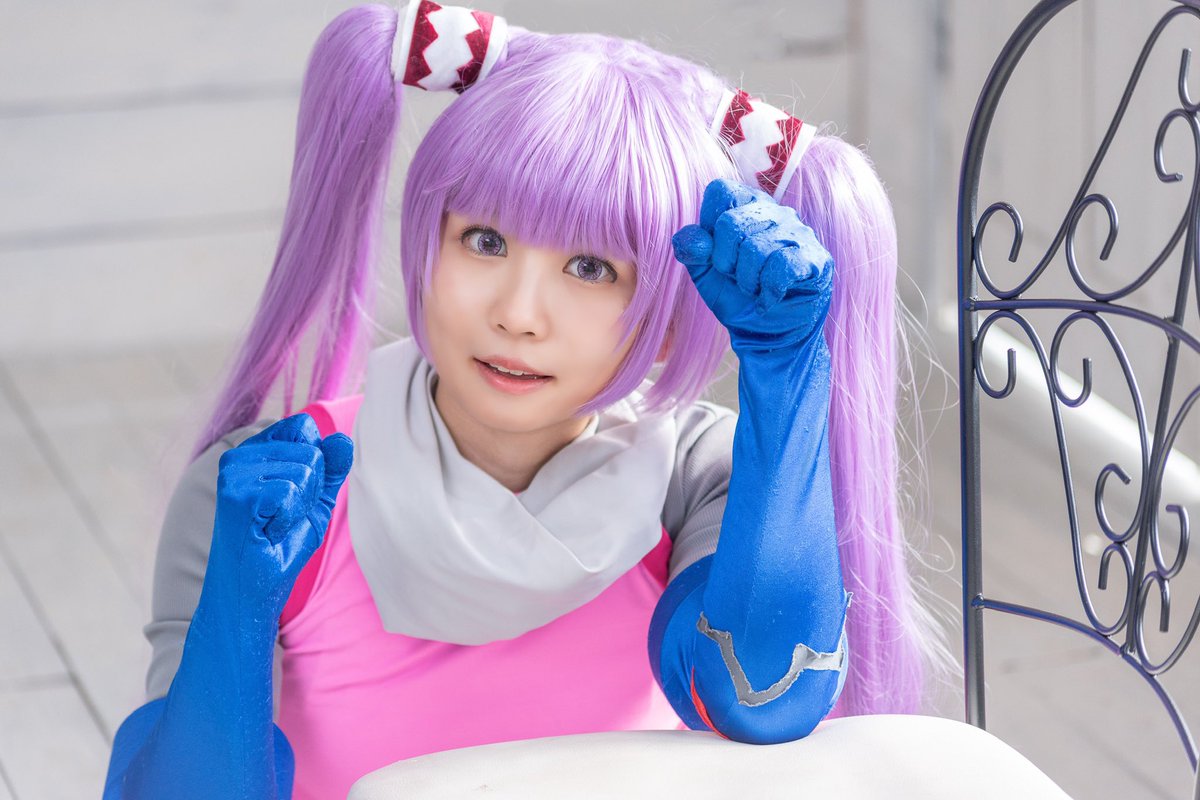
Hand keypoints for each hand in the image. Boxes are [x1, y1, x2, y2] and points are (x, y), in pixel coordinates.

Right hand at [211, 413, 352, 618]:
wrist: (255, 589)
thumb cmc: (281, 545)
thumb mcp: (317, 501)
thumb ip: (331, 469)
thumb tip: (343, 440)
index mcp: (256, 450)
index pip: (304, 426)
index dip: (317, 463)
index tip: (295, 495)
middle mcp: (239, 454)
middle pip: (311, 451)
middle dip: (310, 491)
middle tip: (282, 517)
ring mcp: (234, 472)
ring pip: (304, 470)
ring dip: (299, 507)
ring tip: (273, 525)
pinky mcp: (236, 494)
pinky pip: (290, 492)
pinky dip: (288, 519)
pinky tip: (267, 532)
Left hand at [673, 178, 833, 349]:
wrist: (766, 337)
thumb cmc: (737, 298)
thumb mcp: (705, 274)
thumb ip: (692, 250)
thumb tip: (692, 238)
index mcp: (746, 206)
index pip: (721, 190)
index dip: (710, 225)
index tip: (716, 254)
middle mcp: (775, 212)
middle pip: (731, 222)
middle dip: (725, 263)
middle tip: (737, 279)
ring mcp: (798, 233)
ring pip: (756, 249)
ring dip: (747, 282)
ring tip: (755, 290)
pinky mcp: (816, 259)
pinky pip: (782, 267)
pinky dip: (768, 291)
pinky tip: (769, 299)